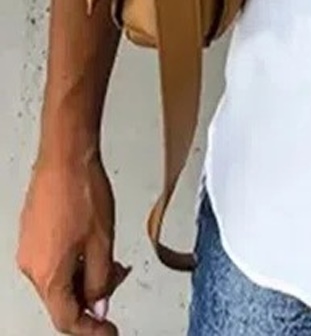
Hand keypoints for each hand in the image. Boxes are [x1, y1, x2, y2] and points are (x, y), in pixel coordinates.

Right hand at [17, 154, 130, 333]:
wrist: (66, 156)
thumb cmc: (83, 191)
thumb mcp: (103, 242)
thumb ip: (101, 279)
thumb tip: (99, 304)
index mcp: (48, 275)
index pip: (67, 319)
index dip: (91, 329)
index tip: (110, 331)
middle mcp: (32, 266)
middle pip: (62, 298)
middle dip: (93, 295)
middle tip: (118, 279)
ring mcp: (29, 248)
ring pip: (59, 278)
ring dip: (85, 275)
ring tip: (110, 257)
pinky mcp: (32, 232)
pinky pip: (53, 259)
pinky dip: (75, 259)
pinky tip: (92, 243)